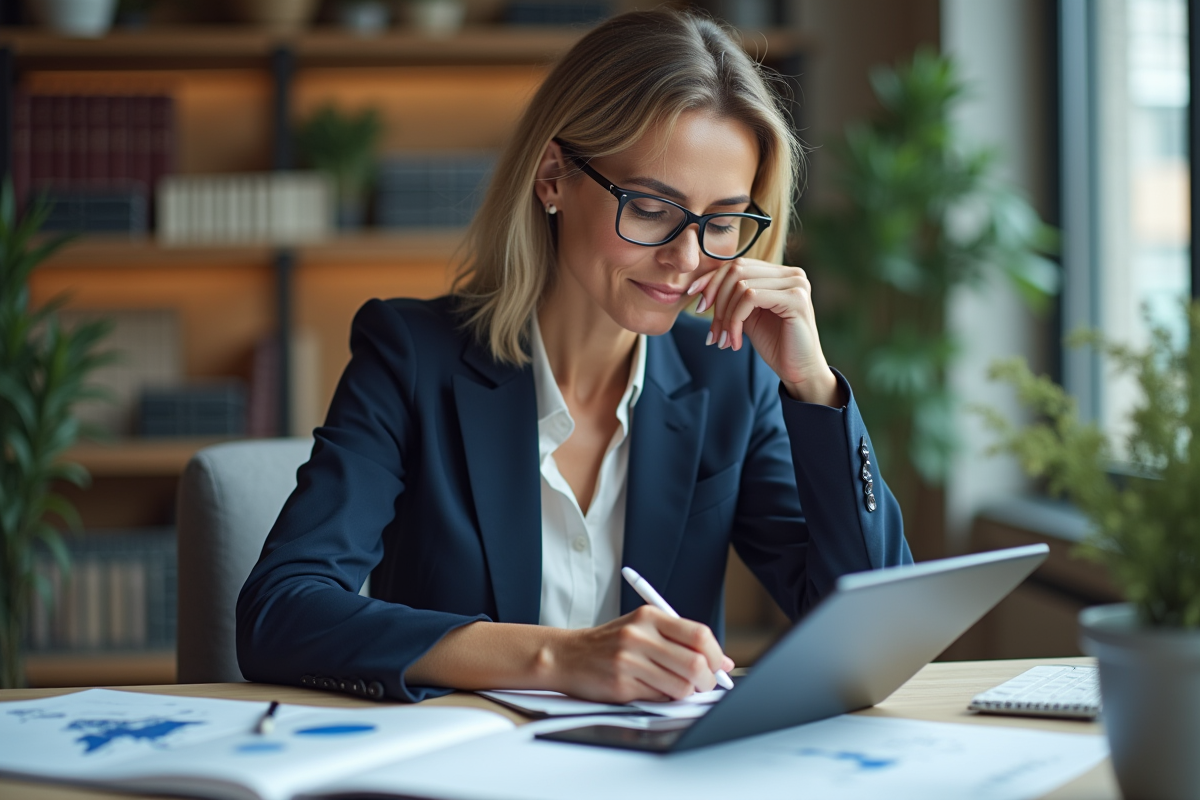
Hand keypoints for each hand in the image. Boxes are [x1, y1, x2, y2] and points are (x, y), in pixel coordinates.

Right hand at [545, 606, 734, 703]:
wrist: (567, 655)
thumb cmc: (611, 643)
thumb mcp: (643, 628)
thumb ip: (682, 641)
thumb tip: (723, 662)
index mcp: (649, 616)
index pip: (699, 635)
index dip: (716, 654)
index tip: (719, 665)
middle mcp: (639, 635)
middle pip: (695, 663)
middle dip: (707, 680)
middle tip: (704, 684)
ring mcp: (629, 661)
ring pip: (681, 686)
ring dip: (686, 693)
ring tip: (676, 687)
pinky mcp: (621, 684)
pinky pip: (659, 698)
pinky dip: (663, 698)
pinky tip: (652, 689)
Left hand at [687, 258, 839, 405]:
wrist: (798, 372)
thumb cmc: (775, 344)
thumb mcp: (747, 315)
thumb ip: (732, 297)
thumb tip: (700, 286)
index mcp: (779, 274)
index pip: (737, 265)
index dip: (711, 279)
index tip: (693, 298)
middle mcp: (791, 273)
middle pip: (736, 270)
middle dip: (716, 300)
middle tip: (712, 331)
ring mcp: (795, 283)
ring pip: (740, 286)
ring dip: (725, 316)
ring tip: (724, 340)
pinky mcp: (795, 298)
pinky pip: (750, 297)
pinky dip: (735, 320)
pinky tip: (735, 341)